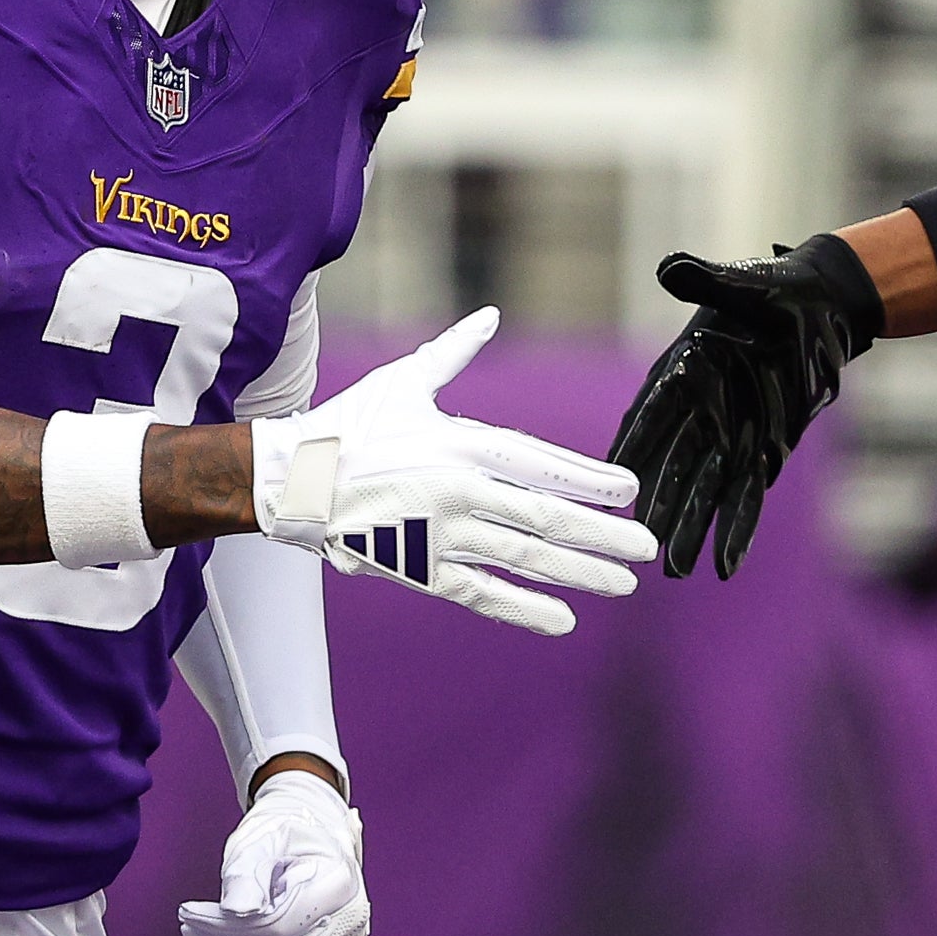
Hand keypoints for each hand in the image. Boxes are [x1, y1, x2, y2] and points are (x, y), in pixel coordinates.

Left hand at [178, 770, 368, 935]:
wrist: (309, 839)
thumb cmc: (285, 835)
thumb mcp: (261, 839)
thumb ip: (248, 874)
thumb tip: (234, 911)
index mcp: (340, 883)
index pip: (281, 926)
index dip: (228, 928)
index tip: (189, 913)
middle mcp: (350, 923)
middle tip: (190, 930)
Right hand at [252, 309, 655, 634]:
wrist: (291, 479)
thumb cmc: (348, 425)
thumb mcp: (404, 381)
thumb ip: (455, 352)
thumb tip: (490, 317)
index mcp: (462, 442)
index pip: (542, 464)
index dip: (590, 480)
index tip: (630, 492)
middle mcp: (460, 489)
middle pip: (547, 517)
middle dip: (603, 535)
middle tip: (646, 549)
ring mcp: (441, 533)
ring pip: (524, 557)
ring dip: (579, 571)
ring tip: (622, 582)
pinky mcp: (419, 569)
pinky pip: (481, 593)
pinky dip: (523, 608)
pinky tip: (563, 618)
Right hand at [611, 239, 880, 579]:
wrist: (825, 309)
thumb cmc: (783, 290)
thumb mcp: (749, 286)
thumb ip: (709, 283)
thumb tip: (670, 267)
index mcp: (686, 370)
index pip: (652, 414)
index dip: (632, 447)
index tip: (606, 483)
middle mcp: (702, 409)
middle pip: (673, 465)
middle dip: (656, 506)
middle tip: (634, 544)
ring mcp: (731, 434)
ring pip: (705, 492)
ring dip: (690, 530)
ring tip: (671, 571)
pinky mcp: (763, 450)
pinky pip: (747, 498)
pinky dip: (737, 530)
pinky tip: (724, 567)